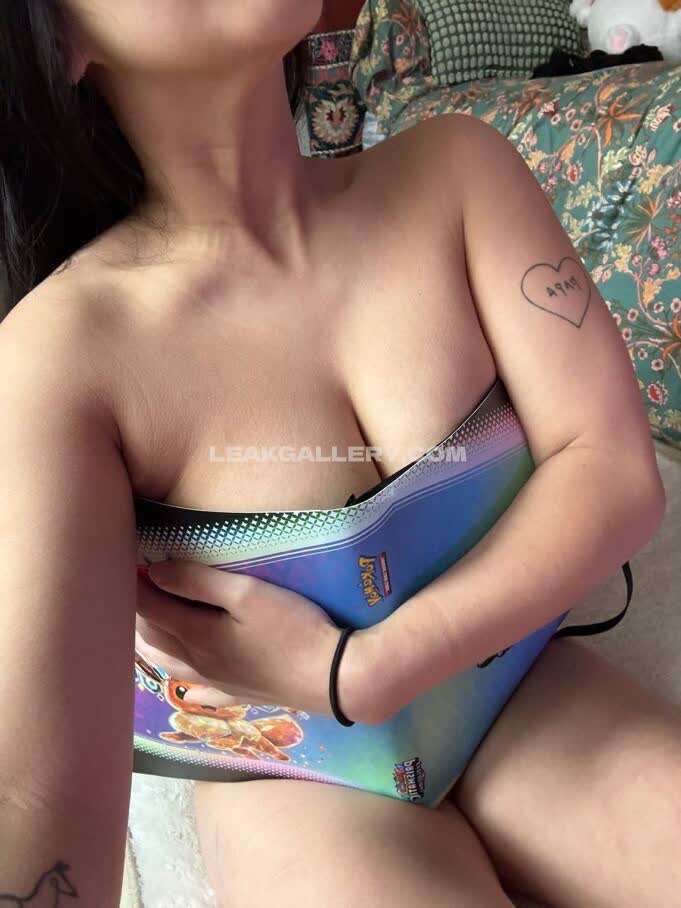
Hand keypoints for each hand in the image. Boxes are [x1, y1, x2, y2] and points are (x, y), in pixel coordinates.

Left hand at [135, 560, 375, 720]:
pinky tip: (187, 689)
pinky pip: (204, 694)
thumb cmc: (292, 628)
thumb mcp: (246, 593)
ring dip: (153, 646)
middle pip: (155, 639)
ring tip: (145, 627)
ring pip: (172, 667)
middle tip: (133, 586)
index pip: (151, 609)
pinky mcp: (242, 694)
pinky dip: (188, 686)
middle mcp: (199, 664)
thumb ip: (198, 582)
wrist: (334, 678)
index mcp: (197, 636)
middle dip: (138, 612)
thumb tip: (153, 572)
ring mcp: (220, 684)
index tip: (127, 560)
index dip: (136, 584)